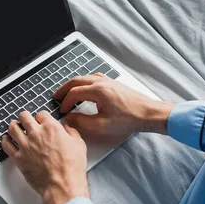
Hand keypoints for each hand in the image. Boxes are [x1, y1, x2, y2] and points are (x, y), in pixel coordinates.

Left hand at [1, 110, 89, 203]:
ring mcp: (25, 145)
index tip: (41, 120)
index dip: (41, 117)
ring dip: (13, 125)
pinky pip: (6, 145)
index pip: (41, 114)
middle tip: (25, 119)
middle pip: (24, 117)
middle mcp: (36, 134)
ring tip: (14, 126)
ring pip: (12, 128)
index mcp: (51, 128)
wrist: (62, 185)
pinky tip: (6, 139)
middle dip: (25, 117)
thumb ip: (71, 132)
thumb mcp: (79, 145)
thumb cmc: (71, 168)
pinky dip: (5, 140)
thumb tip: (67, 128)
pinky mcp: (19, 158)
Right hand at [53, 73, 175, 139]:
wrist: (148, 113)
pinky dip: (85, 82)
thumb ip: (82, 121)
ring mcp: (108, 81)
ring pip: (85, 78)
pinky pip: (94, 78)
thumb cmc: (129, 119)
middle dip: (64, 89)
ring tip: (67, 93)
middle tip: (56, 96)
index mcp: (98, 91)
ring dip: (74, 84)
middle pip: (77, 81)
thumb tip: (69, 118)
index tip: (62, 111)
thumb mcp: (102, 125)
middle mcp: (102, 82)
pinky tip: (85, 88)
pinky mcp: (114, 83)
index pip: (74, 93)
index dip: (65, 102)